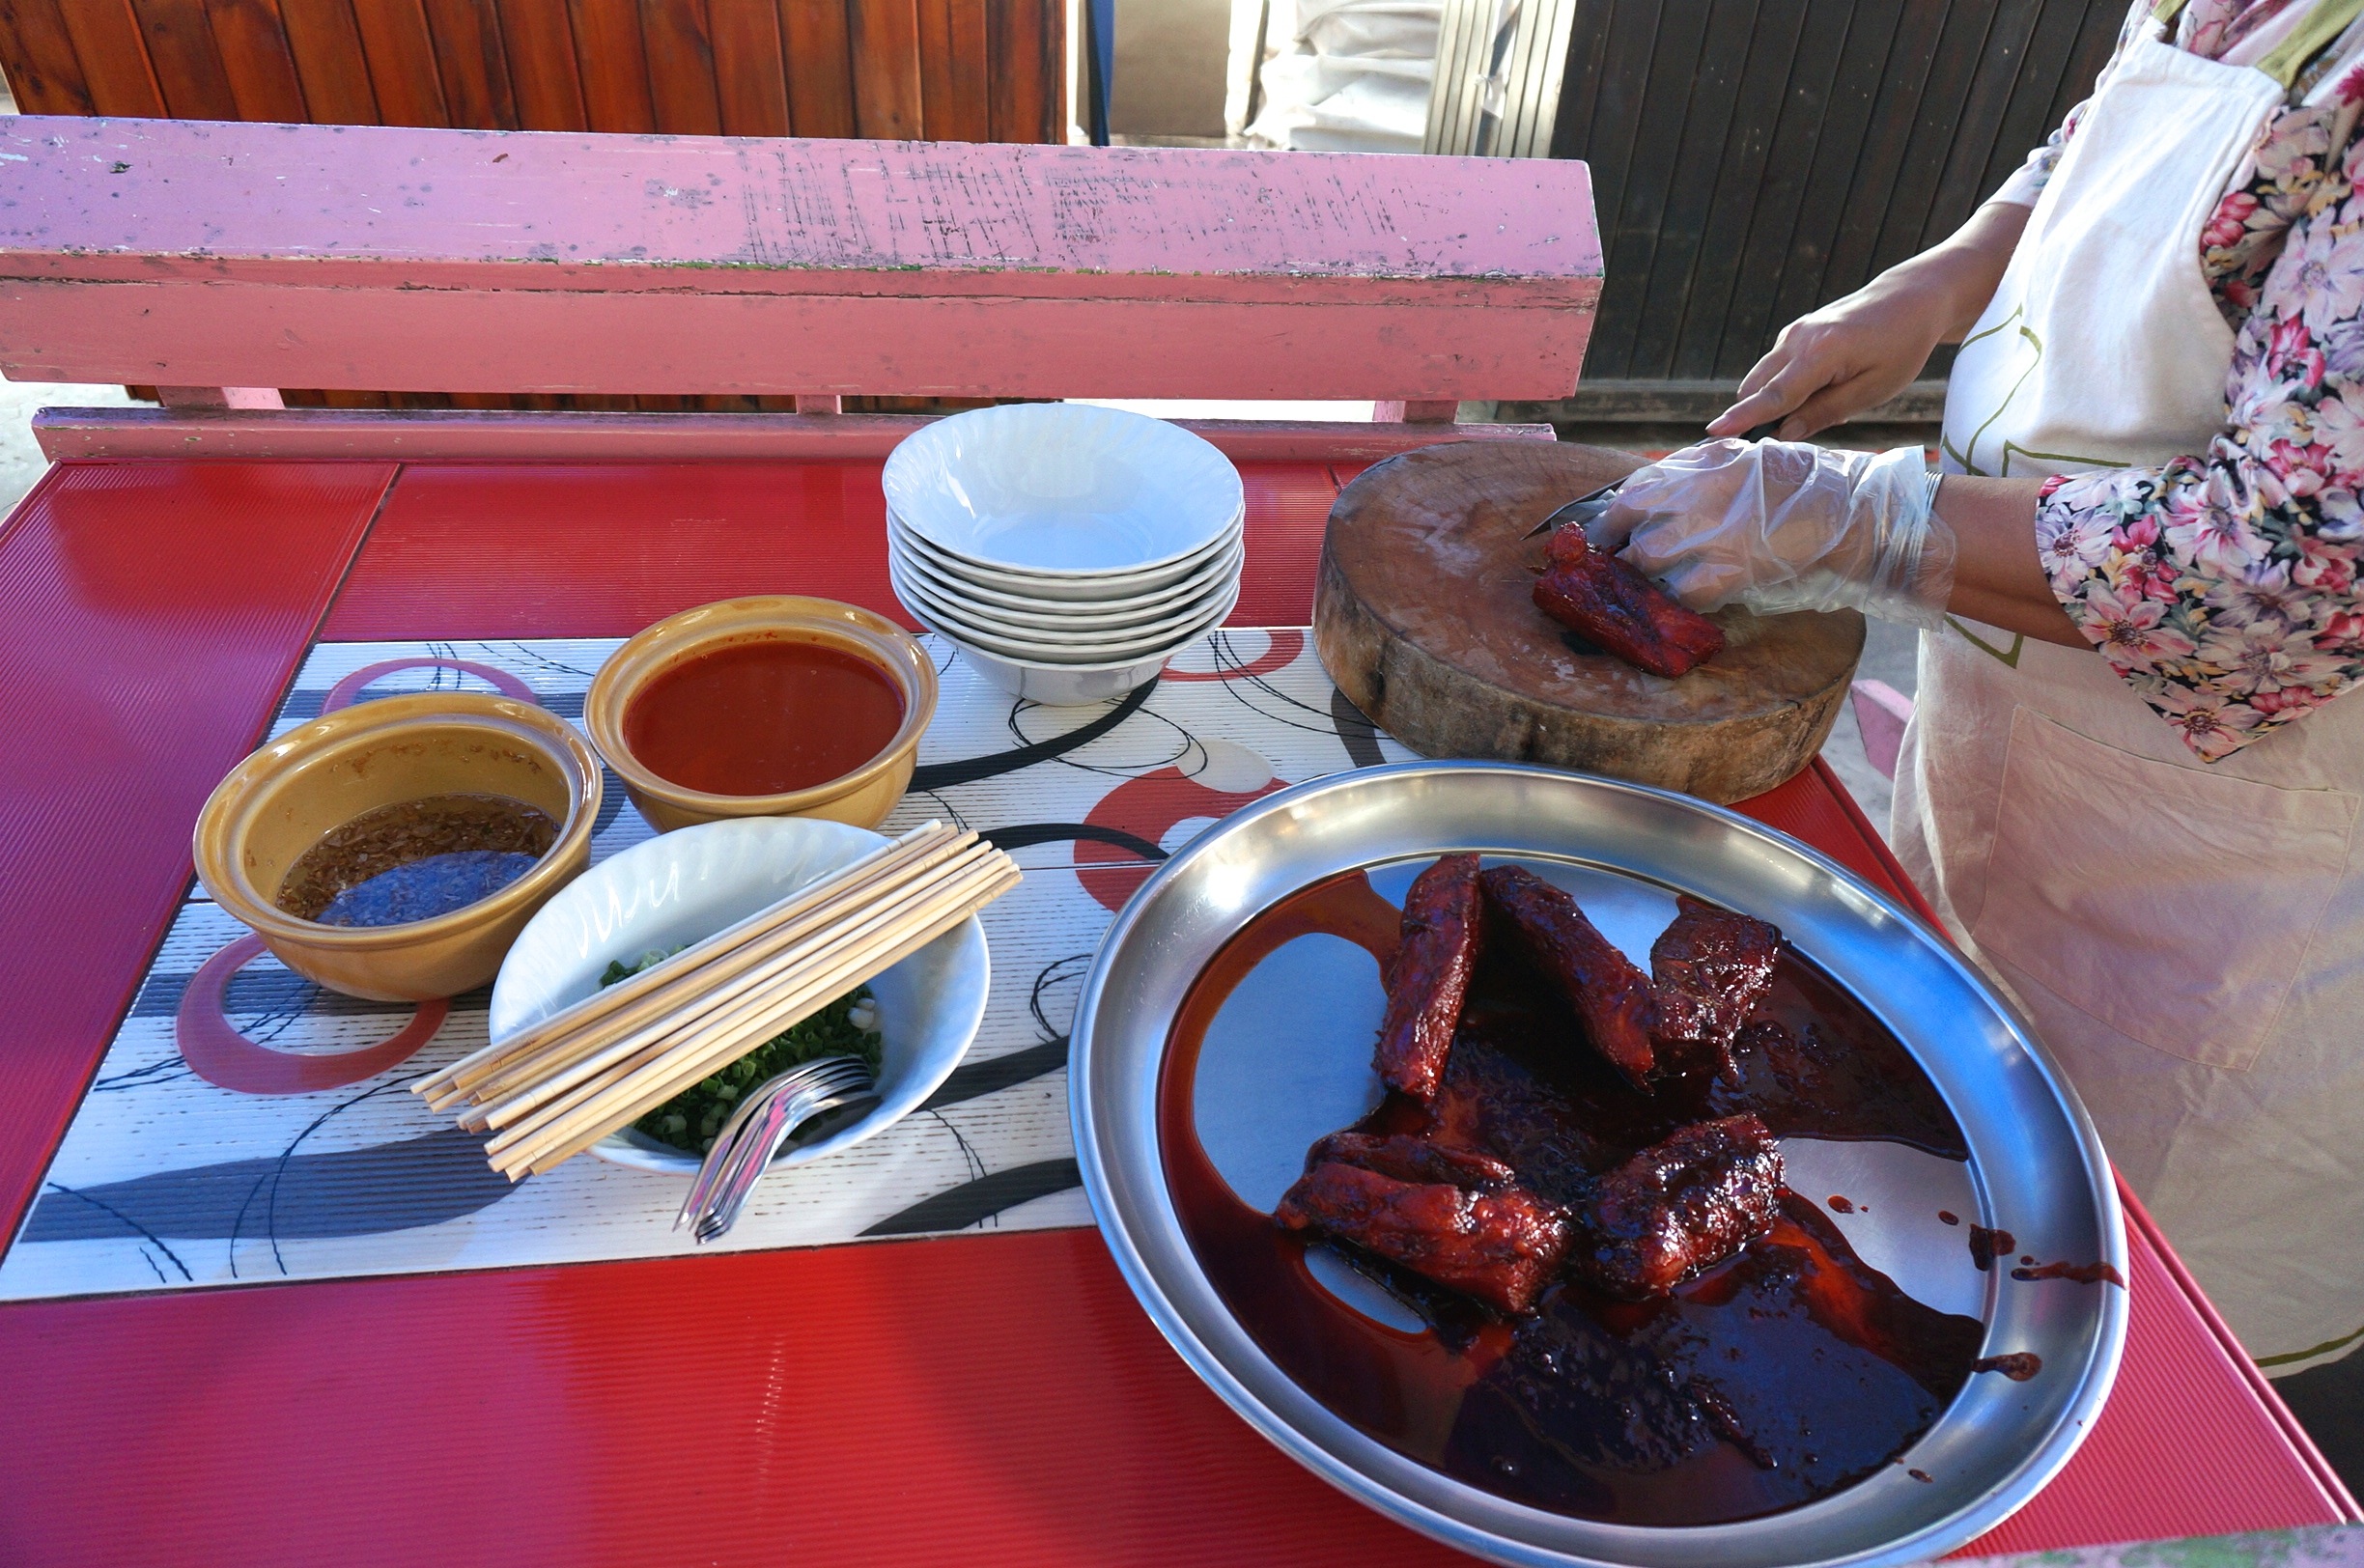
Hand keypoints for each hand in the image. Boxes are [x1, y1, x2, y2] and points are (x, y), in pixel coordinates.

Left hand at [1594, 439, 1956, 628]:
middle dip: (1614, 545)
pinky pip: (1681, 593)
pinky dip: (1676, 601)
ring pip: (1644, 558)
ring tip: (1643, 586)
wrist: (1853, 514)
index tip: (1606, 533)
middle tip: (1613, 563)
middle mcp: (1698, 491)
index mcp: (1703, 462)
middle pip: (1626, 519)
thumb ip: (1704, 470)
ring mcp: (1711, 531)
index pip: (1634, 488)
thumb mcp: (1749, 459)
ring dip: (1641, 575)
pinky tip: (1683, 603)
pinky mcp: (1729, 570)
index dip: (1613, 515)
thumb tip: (1660, 493)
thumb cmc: (1804, 487)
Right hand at [1707, 199, 2029, 439]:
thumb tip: (1784, 433)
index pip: (1774, 395)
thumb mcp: (1874, 389)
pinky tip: (1822, 387)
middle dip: (1759, 416)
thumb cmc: (1902, 346)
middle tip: (1794, 433)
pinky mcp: (1795, 332)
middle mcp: (1797, 339)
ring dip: (1775, 402)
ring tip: (1823, 404)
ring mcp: (1793, 332)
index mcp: (1821, 353)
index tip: (1714, 431)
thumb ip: (1826, 411)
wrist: (1913, 298)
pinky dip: (1785, 387)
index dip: (1744, 417)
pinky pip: (1776, 369)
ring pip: (1762, 379)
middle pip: (1756, 388)